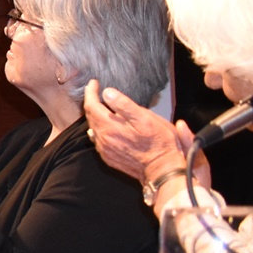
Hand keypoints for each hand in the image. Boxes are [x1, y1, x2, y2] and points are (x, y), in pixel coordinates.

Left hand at [83, 80, 207, 186]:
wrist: (161, 169)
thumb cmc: (158, 142)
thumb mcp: (145, 118)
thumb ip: (124, 105)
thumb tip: (107, 93)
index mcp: (109, 127)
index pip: (91, 106)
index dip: (91, 93)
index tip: (94, 83)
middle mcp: (102, 139)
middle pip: (91, 117)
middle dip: (92, 102)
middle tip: (96, 91)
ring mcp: (105, 150)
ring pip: (93, 128)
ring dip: (95, 116)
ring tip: (101, 106)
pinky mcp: (109, 157)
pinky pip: (98, 140)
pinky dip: (100, 129)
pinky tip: (106, 126)